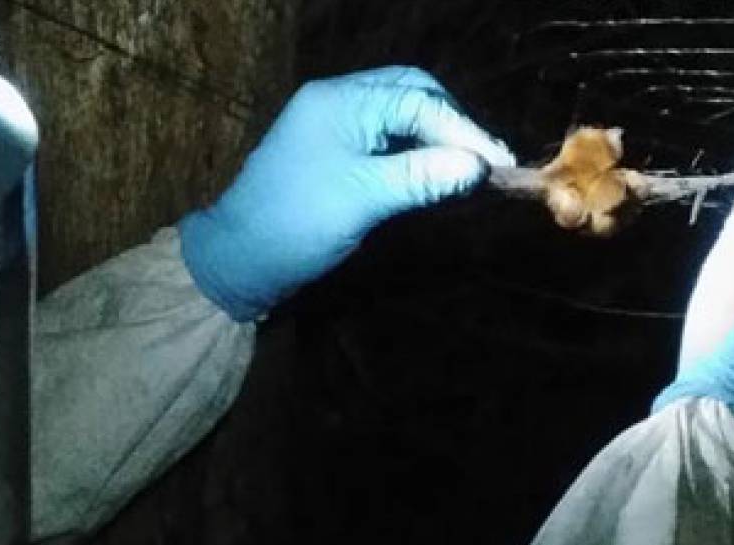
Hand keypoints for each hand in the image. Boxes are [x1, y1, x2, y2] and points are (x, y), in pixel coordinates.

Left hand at [178, 67, 514, 321]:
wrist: (237, 261)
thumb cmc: (296, 225)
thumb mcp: (363, 200)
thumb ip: (421, 177)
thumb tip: (478, 166)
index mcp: (339, 101)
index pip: (418, 100)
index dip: (462, 131)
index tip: (496, 164)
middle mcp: (335, 102)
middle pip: (411, 94)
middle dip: (450, 124)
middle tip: (482, 163)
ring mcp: (331, 125)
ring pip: (398, 116)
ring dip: (433, 138)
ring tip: (464, 171)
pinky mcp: (331, 152)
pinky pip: (382, 138)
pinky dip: (411, 152)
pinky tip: (432, 176)